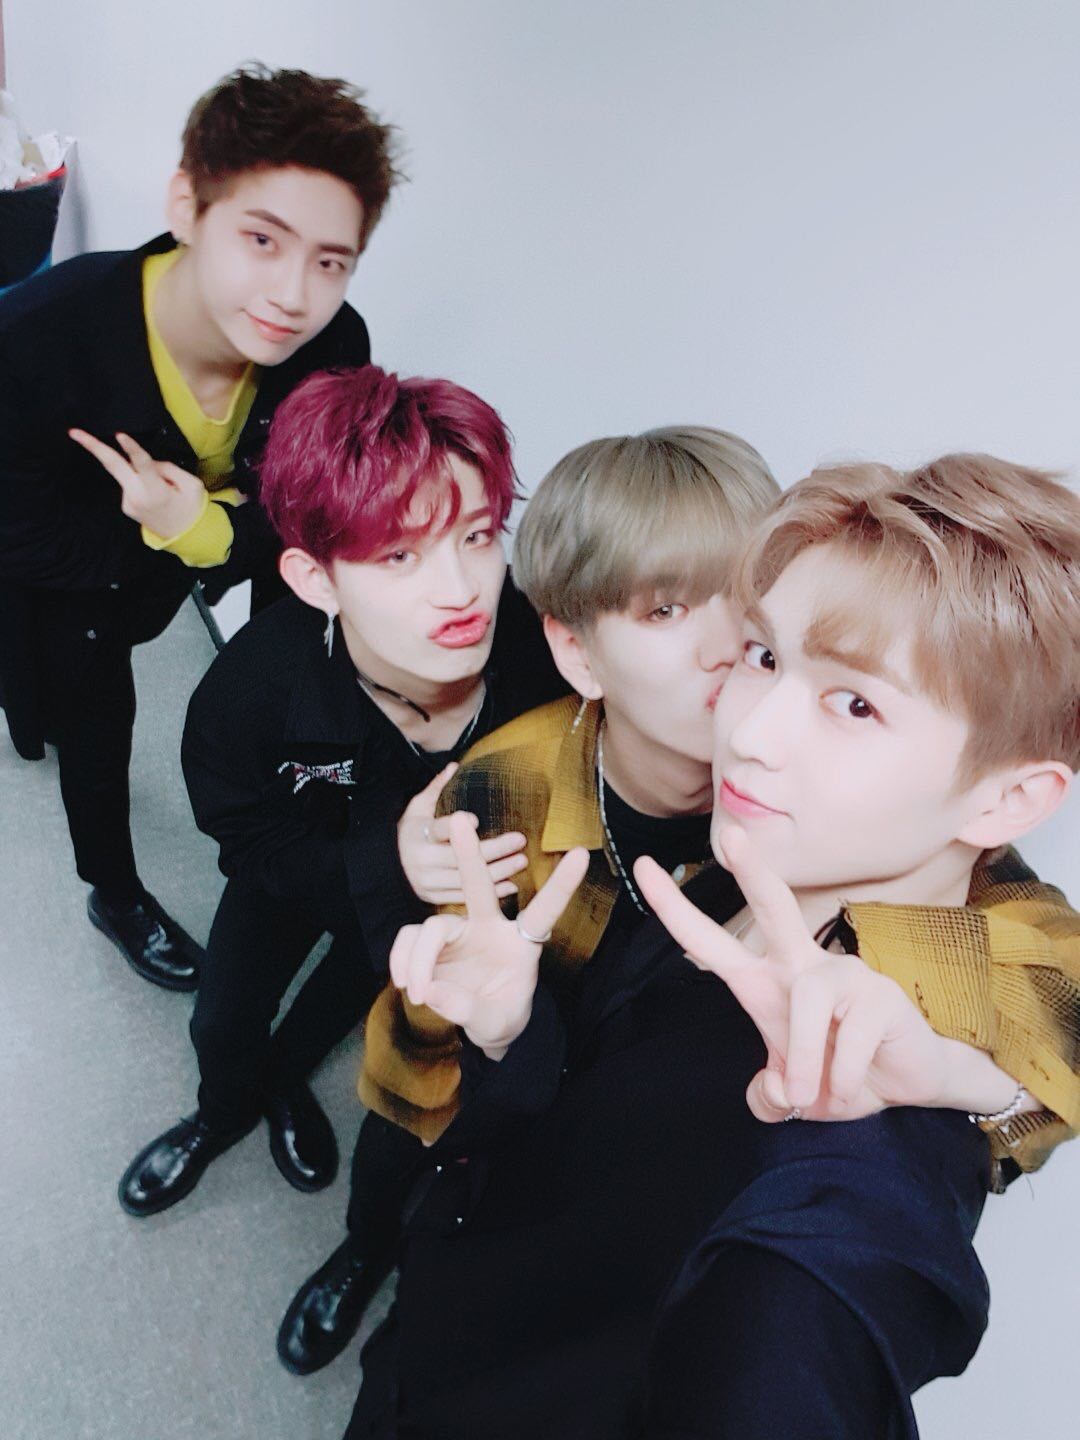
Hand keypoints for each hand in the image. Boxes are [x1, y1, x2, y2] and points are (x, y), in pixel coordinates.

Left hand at [69, 429, 207, 539]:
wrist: (186, 537)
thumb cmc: (191, 508)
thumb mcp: (191, 484)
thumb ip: (168, 468)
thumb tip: (147, 461)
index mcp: (156, 491)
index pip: (142, 465)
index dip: (132, 448)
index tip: (120, 435)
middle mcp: (137, 497)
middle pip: (112, 466)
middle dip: (92, 447)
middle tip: (74, 432)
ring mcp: (128, 503)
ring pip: (128, 472)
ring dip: (139, 470)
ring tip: (166, 488)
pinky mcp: (126, 506)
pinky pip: (132, 483)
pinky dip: (141, 481)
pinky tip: (156, 494)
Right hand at [389, 813, 588, 1057]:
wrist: (480, 1023)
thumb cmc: (500, 1016)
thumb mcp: (494, 1022)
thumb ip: (468, 1008)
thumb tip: (434, 990)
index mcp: (520, 943)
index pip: (544, 910)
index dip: (561, 884)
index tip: (581, 853)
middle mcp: (490, 928)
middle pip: (479, 887)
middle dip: (469, 856)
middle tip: (459, 822)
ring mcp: (459, 932)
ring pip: (431, 927)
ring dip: (418, 960)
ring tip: (418, 993)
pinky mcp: (431, 941)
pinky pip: (408, 939)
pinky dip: (402, 960)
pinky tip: (404, 982)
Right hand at [397, 763, 527, 903]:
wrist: (386, 867)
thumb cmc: (409, 832)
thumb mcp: (417, 807)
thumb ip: (436, 788)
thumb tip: (454, 766)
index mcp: (418, 834)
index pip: (440, 829)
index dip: (457, 826)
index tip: (477, 820)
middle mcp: (422, 861)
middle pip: (461, 856)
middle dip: (494, 849)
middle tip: (520, 840)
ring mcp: (428, 882)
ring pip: (467, 879)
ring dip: (498, 872)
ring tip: (521, 860)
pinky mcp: (434, 898)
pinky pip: (465, 897)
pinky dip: (489, 892)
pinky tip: (510, 884)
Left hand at [634, 826, 949, 1121]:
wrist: (904, 1086)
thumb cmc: (836, 1075)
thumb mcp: (790, 1094)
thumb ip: (768, 1097)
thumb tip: (773, 1092)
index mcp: (765, 981)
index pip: (710, 940)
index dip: (674, 907)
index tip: (642, 867)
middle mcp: (801, 966)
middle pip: (774, 908)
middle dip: (754, 872)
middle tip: (732, 836)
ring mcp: (844, 974)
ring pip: (807, 1001)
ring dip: (806, 1061)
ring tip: (812, 1096)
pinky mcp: (881, 994)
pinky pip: (850, 1035)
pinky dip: (842, 1076)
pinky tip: (851, 1085)